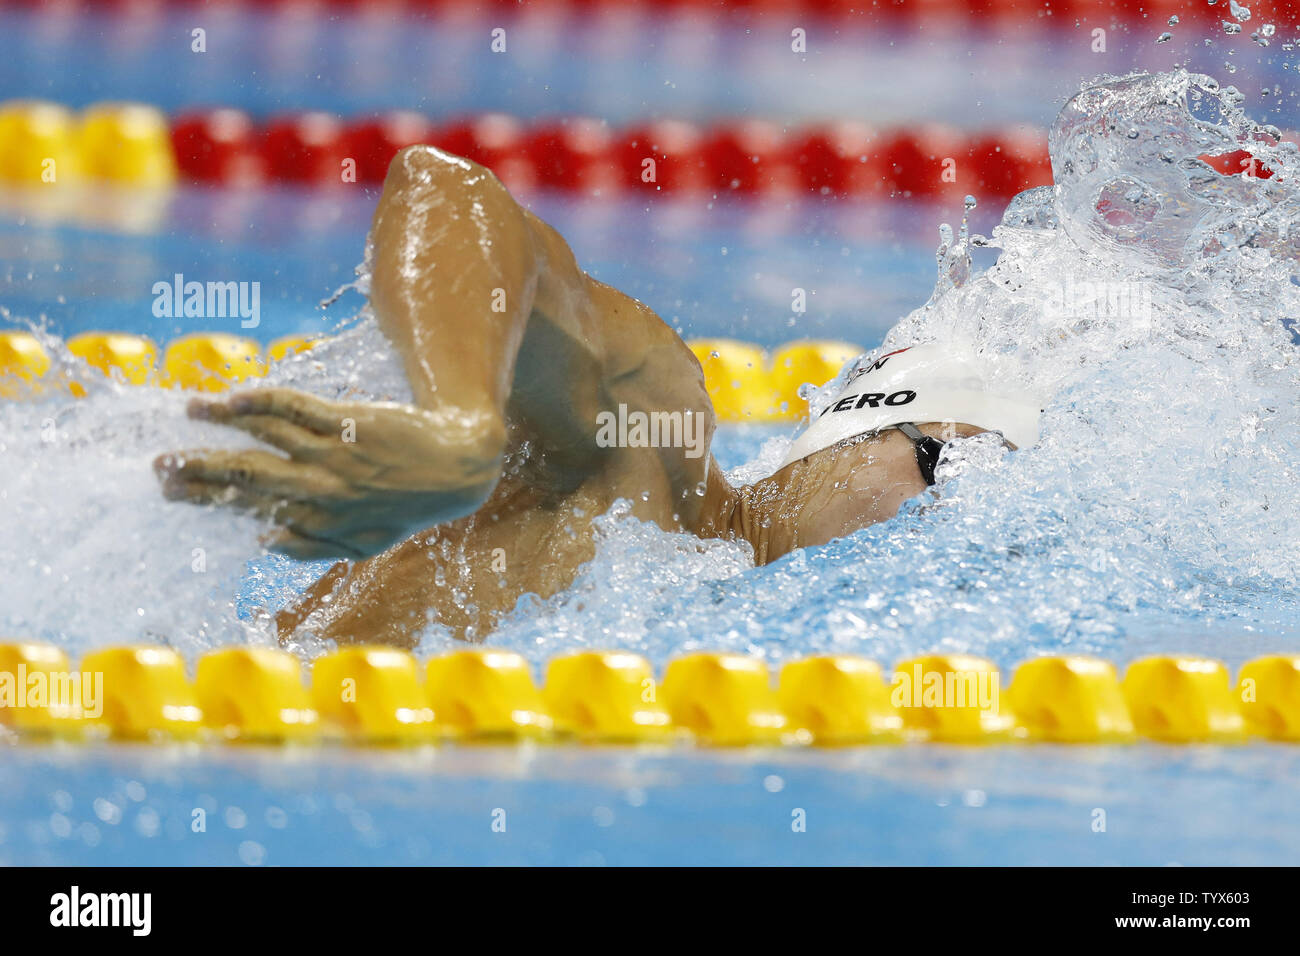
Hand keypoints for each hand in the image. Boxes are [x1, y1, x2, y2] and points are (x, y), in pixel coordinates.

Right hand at [154, 387, 503, 558]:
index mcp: (318, 521)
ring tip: (190, 413)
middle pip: (248, 477)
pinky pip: (299, 409)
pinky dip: (264, 402)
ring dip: (222, 425)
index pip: (250, 508)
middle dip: (200, 471)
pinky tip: (234, 399)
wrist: (457, 468)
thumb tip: (264, 541)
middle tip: (159, 465)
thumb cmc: (407, 506)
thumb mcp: (363, 544)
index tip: (171, 490)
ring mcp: (334, 454)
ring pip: (267, 438)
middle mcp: (320, 490)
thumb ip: (313, 547)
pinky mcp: (350, 421)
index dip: (208, 499)